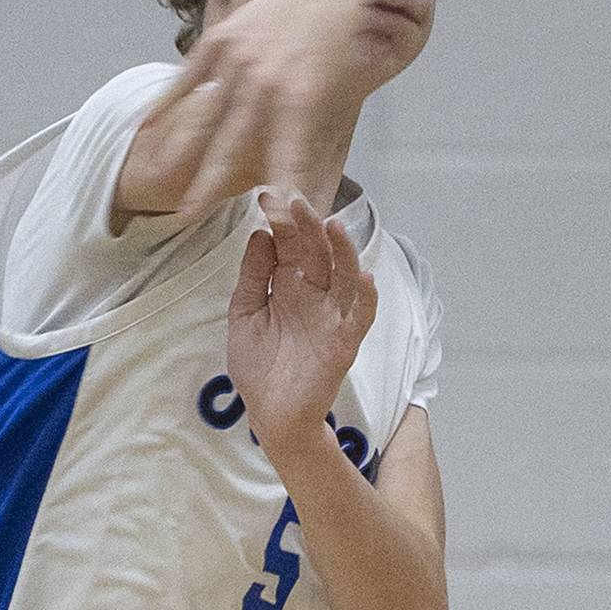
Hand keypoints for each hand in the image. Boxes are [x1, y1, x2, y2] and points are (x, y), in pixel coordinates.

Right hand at [137, 0, 372, 222]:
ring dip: (182, 150)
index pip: (289, 157)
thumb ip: (325, 159)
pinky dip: (166, 101)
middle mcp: (267, 78)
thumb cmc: (344, 58)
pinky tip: (146, 128)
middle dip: (211, 181)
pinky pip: (187, 76)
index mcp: (304, 97)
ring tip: (165, 184)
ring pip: (203, 112)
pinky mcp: (220, 38)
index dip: (279, 193)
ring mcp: (238, 56)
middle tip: (190, 216)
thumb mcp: (345, 108)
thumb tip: (319, 214)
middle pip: (233, 141)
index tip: (268, 225)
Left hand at [227, 189, 377, 465]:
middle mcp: (313, 295)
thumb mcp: (244, 313)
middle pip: (316, 252)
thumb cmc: (258, 366)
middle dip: (307, 226)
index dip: (281, 222)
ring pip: (342, 275)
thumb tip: (259, 233)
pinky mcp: (343, 342)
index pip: (289, 245)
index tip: (267, 195)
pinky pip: (360, 316)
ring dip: (341, 249)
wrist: (269, 414)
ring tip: (332, 224)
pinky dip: (366, 296)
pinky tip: (364, 275)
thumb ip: (252, 275)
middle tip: (294, 199)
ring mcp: (331, 316)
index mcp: (288, 285)